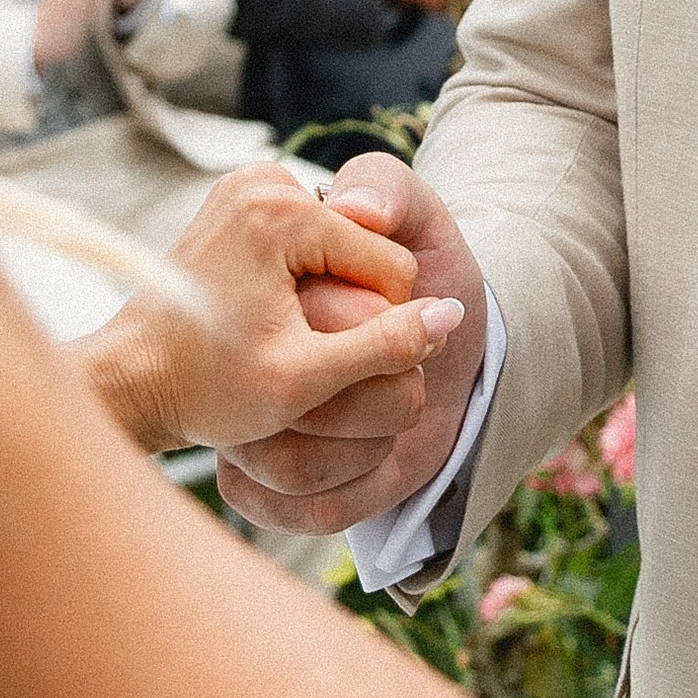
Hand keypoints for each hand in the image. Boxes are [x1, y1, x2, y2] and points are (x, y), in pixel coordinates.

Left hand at [72, 163, 465, 454]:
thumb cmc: (205, 389)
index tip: (326, 364)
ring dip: (332, 295)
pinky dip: (306, 278)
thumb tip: (450, 316)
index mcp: (281, 213)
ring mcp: (248, 184)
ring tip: (283, 336)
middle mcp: (263, 181)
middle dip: (352, 308)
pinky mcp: (239, 196)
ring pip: (343, 246)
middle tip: (300, 354)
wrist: (128, 380)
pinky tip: (270, 314)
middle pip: (366, 251)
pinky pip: (311, 239)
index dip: (376, 329)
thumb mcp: (302, 381)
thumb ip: (383, 347)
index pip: (391, 270)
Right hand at [216, 154, 487, 537]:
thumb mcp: (419, 217)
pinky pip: (302, 510)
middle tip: (417, 372)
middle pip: (306, 406)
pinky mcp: (263, 487)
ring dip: (377, 444)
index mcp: (269, 292)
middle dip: (389, 392)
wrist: (455, 348)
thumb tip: (356, 214)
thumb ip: (386, 187)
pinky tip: (385, 457)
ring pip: (296, 467)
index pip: (321, 324)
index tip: (414, 314)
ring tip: (402, 409)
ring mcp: (245, 430)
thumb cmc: (432, 273)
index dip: (384, 328)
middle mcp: (243, 361)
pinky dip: (361, 491)